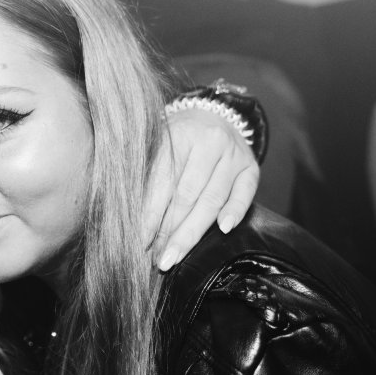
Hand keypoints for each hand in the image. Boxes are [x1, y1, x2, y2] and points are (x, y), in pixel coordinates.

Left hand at [144, 107, 259, 270]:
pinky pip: (244, 193)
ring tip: (174, 256)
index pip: (161, 182)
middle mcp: (209, 142)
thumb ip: (145, 174)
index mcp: (179, 135)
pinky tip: (223, 230)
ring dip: (192, 233)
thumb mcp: (157, 144)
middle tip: (156, 259)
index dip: (149, 215)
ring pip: (212, 200)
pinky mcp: (251, 167)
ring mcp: (233, 155)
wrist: (213, 115)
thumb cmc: (176, 138)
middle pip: (186, 195)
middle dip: (168, 231)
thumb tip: (124, 218)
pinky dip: (235, 211)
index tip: (138, 242)